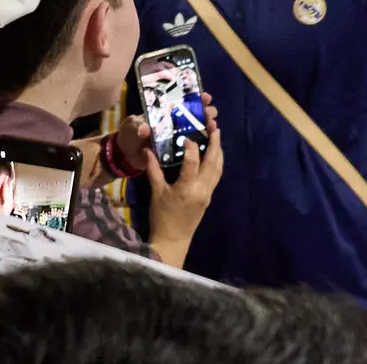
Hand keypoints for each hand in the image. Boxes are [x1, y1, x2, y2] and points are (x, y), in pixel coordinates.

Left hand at [115, 93, 218, 173]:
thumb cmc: (129, 135)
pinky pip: (192, 147)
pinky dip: (201, 144)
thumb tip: (145, 129)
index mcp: (163, 112)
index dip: (195, 97)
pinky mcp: (176, 151)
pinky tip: (210, 143)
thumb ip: (137, 127)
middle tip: (210, 112)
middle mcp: (173, 123)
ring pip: (196, 130)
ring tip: (213, 125)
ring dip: (207, 126)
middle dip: (205, 111)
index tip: (204, 96)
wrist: (125, 156)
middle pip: (194, 114)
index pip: (182, 101)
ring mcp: (176, 137)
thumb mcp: (131, 128)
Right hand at [145, 122, 222, 267]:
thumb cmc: (162, 216)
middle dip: (215, 144)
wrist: (173, 239)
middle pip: (213, 163)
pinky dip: (217, 163)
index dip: (191, 147)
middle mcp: (202, 189)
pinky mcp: (209, 196)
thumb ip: (153, 170)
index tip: (188, 135)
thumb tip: (147, 149)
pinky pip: (216, 176)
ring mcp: (208, 193)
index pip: (193, 162)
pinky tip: (214, 155)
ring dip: (219, 152)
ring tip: (217, 136)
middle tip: (215, 127)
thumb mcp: (156, 192)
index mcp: (188, 188)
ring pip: (218, 169)